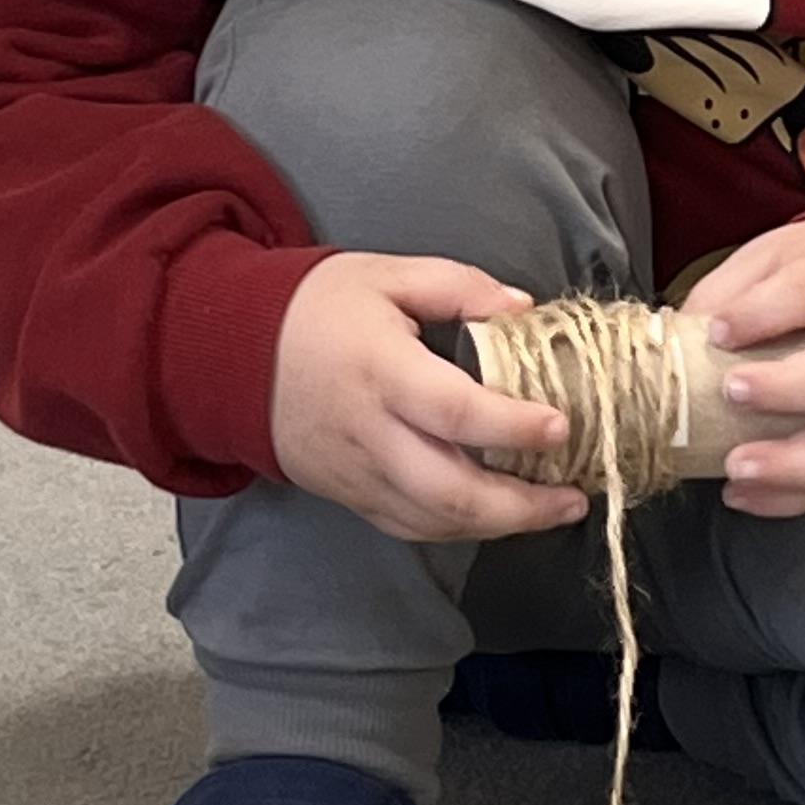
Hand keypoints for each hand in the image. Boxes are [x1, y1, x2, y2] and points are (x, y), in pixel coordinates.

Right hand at [270, 255, 591, 544]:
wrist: (229, 355)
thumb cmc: (315, 309)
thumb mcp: (387, 275)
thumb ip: (459, 287)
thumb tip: (524, 310)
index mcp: (381, 372)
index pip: (454, 413)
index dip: (512, 427)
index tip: (562, 427)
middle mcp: (369, 434)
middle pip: (449, 493)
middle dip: (521, 508)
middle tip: (575, 498)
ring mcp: (357, 474)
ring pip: (434, 522)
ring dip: (499, 526)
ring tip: (551, 510)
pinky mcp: (349, 495)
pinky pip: (410, 526)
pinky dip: (459, 530)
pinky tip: (497, 516)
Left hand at [683, 219, 804, 520]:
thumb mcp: (768, 262)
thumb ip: (724, 296)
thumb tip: (671, 344)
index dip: (765, 313)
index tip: (719, 330)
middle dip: (789, 390)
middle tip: (732, 393)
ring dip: (795, 464)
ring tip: (737, 468)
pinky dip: (791, 496)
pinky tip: (746, 495)